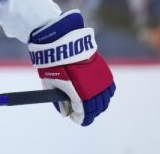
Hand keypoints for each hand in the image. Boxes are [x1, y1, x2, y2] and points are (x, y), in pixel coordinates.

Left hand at [28, 10, 114, 125]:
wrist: (62, 41)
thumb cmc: (53, 63)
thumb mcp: (50, 84)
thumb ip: (59, 100)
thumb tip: (65, 112)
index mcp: (79, 95)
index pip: (84, 114)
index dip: (80, 118)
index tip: (75, 118)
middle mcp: (93, 89)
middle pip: (96, 108)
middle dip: (90, 113)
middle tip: (82, 113)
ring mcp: (100, 80)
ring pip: (105, 99)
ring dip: (99, 104)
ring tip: (90, 104)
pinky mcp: (103, 71)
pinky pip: (109, 88)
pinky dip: (105, 93)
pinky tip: (98, 93)